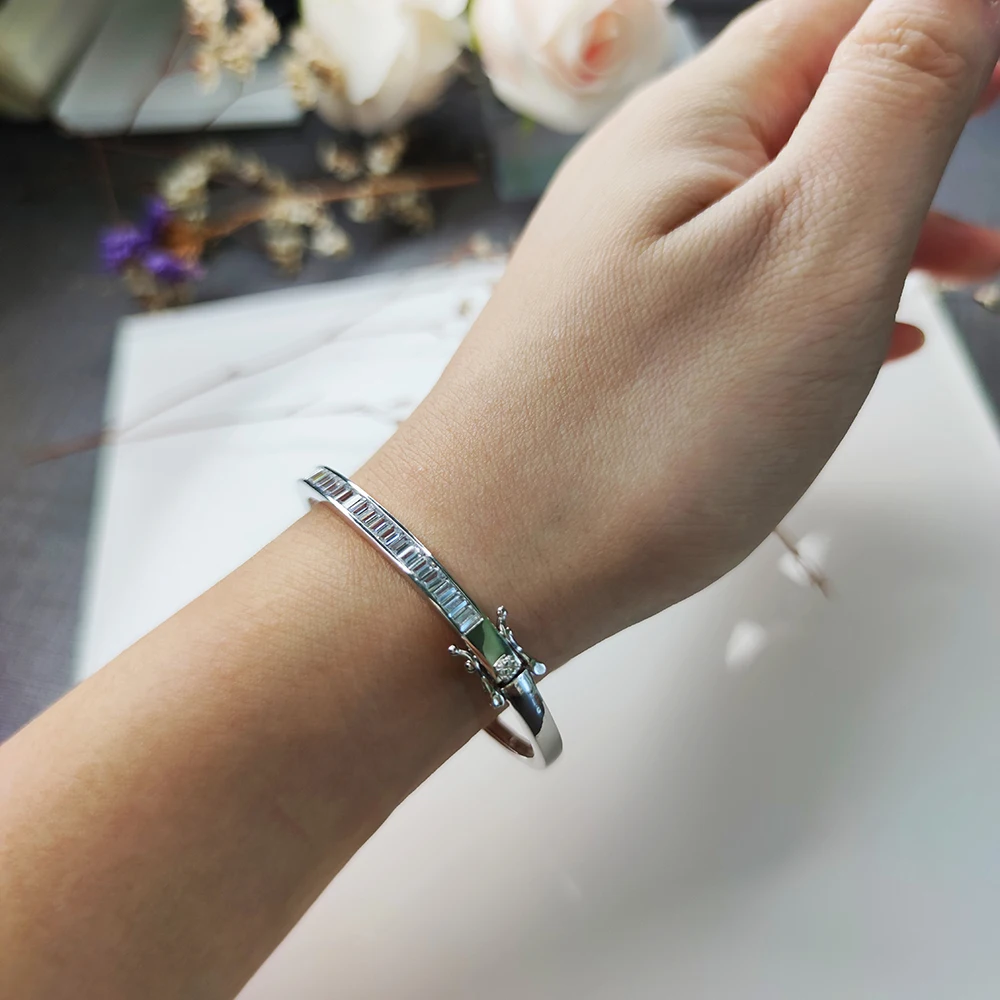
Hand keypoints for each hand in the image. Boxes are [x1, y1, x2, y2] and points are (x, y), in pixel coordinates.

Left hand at [360, 0, 999, 664]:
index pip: (841, 12)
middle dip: (915, 116)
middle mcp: (643, 180)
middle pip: (803, 103)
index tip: (997, 73)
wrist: (488, 560)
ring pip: (776, 206)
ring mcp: (622, 265)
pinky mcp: (618, 342)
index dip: (938, 22)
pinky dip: (816, 292)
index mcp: (694, 122)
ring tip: (968, 270)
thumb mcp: (814, 244)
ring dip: (879, 219)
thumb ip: (893, 96)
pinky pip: (738, 286)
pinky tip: (864, 339)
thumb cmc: (648, 427)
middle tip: (992, 128)